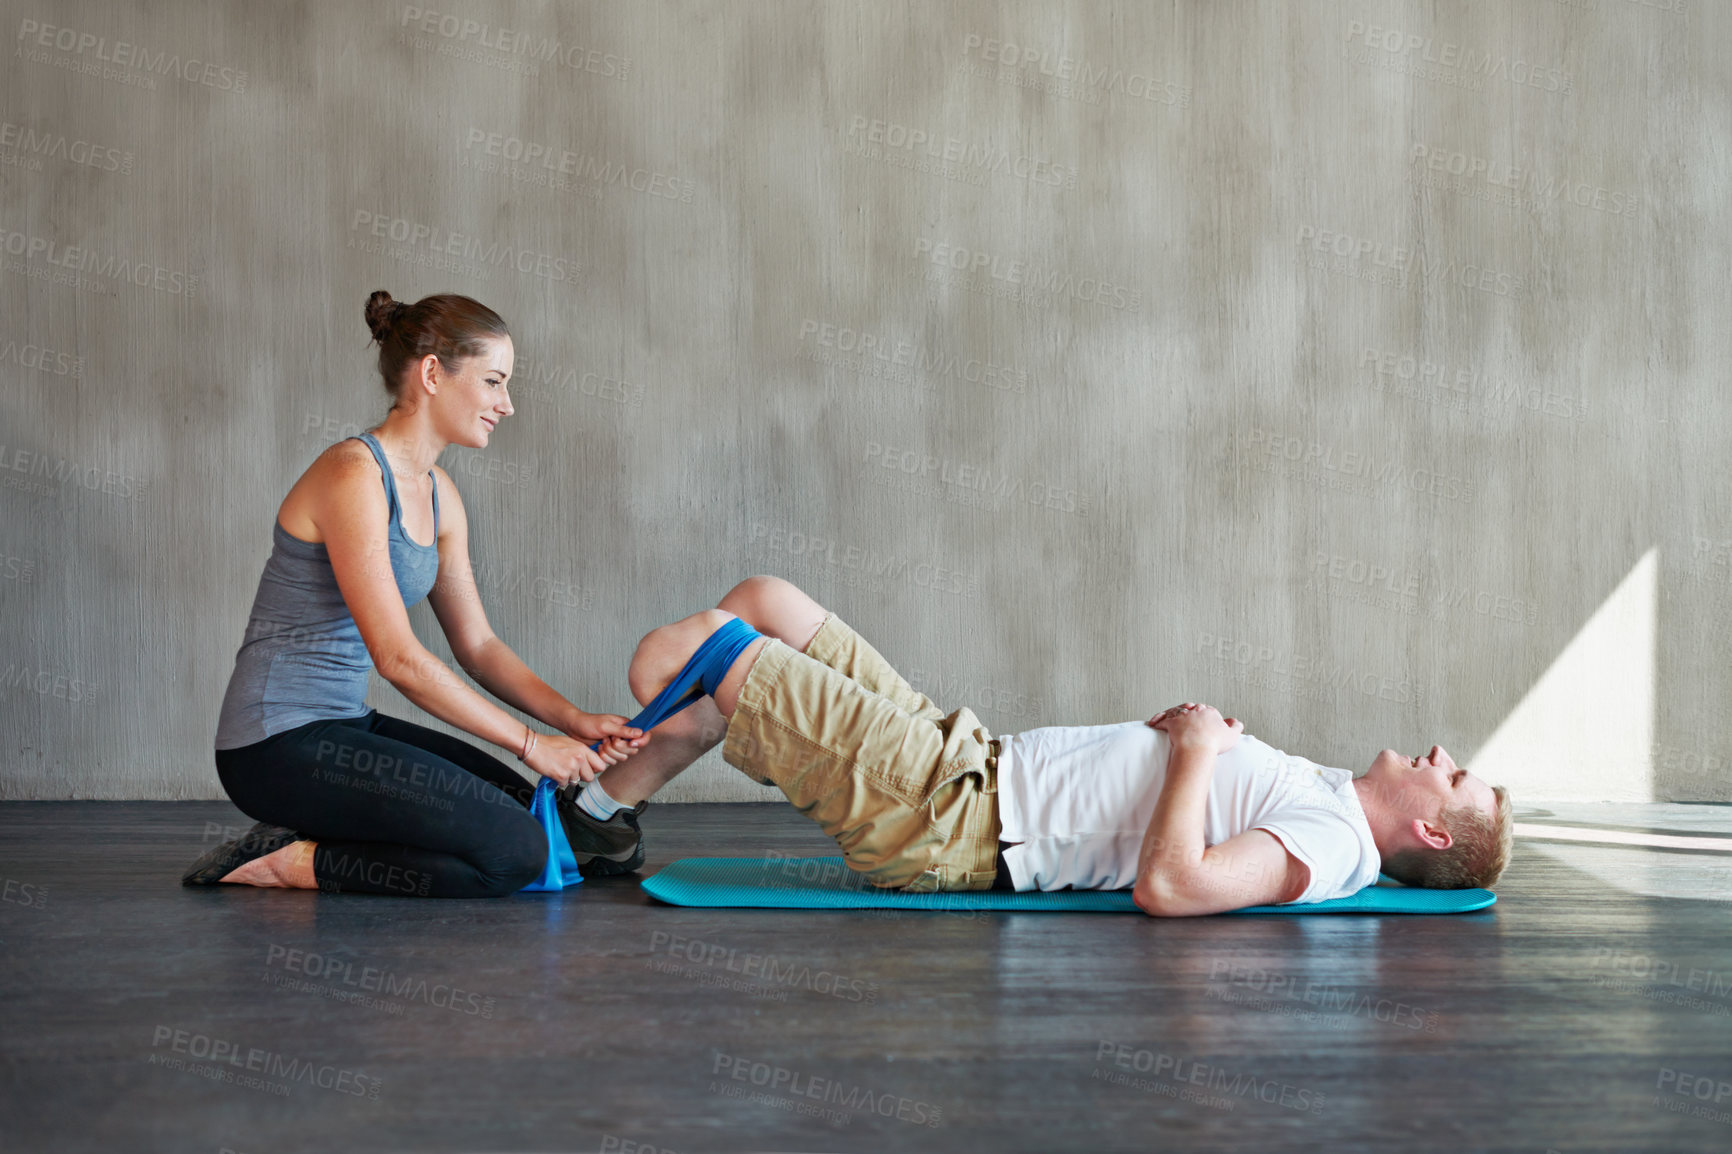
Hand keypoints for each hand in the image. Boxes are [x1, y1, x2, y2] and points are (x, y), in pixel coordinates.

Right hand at [524, 730, 639, 787]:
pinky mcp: (562, 775)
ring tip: (560, 769)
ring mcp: (571, 767)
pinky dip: (559, 781)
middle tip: (572, 772)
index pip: (601, 765)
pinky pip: (564, 784)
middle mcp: (579, 758)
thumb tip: (589, 763)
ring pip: (576, 782)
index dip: (594, 770)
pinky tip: (554, 771)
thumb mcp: (570, 743)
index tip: (589, 770)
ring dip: (568, 779)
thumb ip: (581, 753)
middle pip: (590, 777)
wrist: (533, 747)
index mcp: (583, 749)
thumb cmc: (548, 744)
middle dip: (581, 777)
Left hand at [560, 710, 647, 763]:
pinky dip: (604, 757)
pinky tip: (598, 749)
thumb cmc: (589, 722)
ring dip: (610, 752)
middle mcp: (624, 737)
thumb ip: (623, 730)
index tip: (631, 743)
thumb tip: (640, 732)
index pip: (643, 735)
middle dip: (619, 747)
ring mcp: (617, 747)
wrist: (575, 729)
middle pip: (633, 750)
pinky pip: (613, 762)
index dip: (641, 741)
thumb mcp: (606, 725)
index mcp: (627, 727)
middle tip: (609, 739)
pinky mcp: (609, 754)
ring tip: (602, 742)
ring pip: (622, 757)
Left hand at [1149, 702, 1242, 753]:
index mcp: (1209, 712)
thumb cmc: (1215, 743)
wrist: (1198, 748)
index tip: (1204, 720)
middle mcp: (1195, 711)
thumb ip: (1236, 726)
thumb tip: (1235, 721)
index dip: (1205, 714)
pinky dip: (1158, 721)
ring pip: (1175, 711)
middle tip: (1186, 716)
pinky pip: (1163, 721)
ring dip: (1171, 713)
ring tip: (1167, 717)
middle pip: (1191, 707)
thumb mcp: (1232, 735)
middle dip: (1189, 710)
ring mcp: (1182, 716)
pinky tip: (1153, 724)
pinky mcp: (1171, 723)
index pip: (1207, 710)